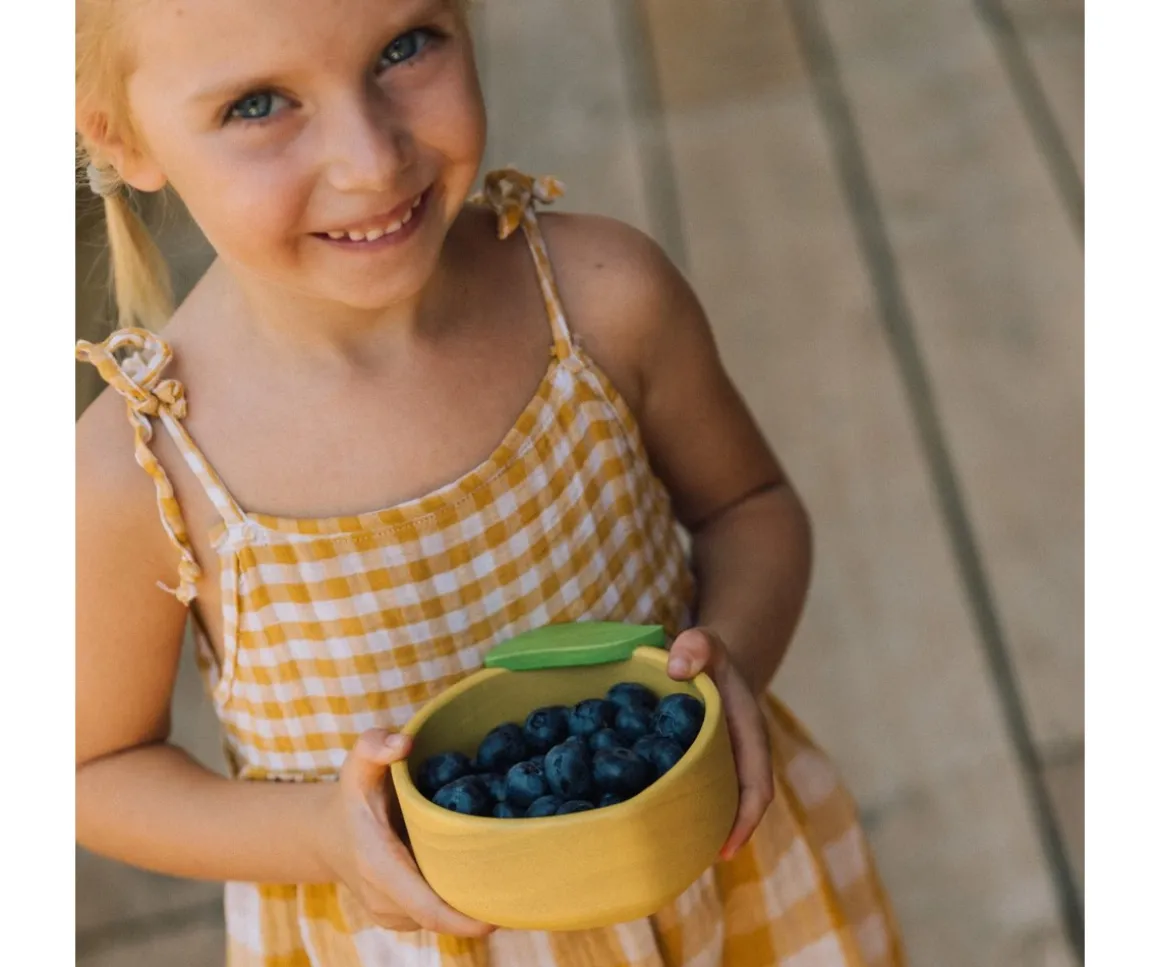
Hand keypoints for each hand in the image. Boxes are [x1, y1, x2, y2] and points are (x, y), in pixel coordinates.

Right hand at [319, 728, 495, 936]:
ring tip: (501, 873)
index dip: (463, 919)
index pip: (427, 908)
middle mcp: (383, 900)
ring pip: (440, 916)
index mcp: (379, 865)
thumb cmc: (352, 795)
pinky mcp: (399, 918)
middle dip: (479, 907)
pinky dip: (455, 900)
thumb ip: (376, 745)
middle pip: (442, 916)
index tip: (499, 917)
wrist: (328, 834)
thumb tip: (405, 743)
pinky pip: (434, 914)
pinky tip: (473, 874)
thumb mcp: (357, 763)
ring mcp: (390, 914)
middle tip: (520, 885)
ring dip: (468, 901)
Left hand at [666, 628, 774, 859]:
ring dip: (696, 828)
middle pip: (735, 807)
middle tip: (684, 862)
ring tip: (665, 856)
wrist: (709, 657)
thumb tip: (678, 669)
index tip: (726, 848)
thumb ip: (698, 646)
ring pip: (712, 804)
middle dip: (717, 836)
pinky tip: (648, 823)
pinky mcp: (696, 765)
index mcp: (749, 737)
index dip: (745, 819)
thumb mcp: (707, 642)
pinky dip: (676, 808)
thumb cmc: (709, 654)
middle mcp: (737, 758)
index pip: (757, 787)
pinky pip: (690, 791)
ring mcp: (718, 765)